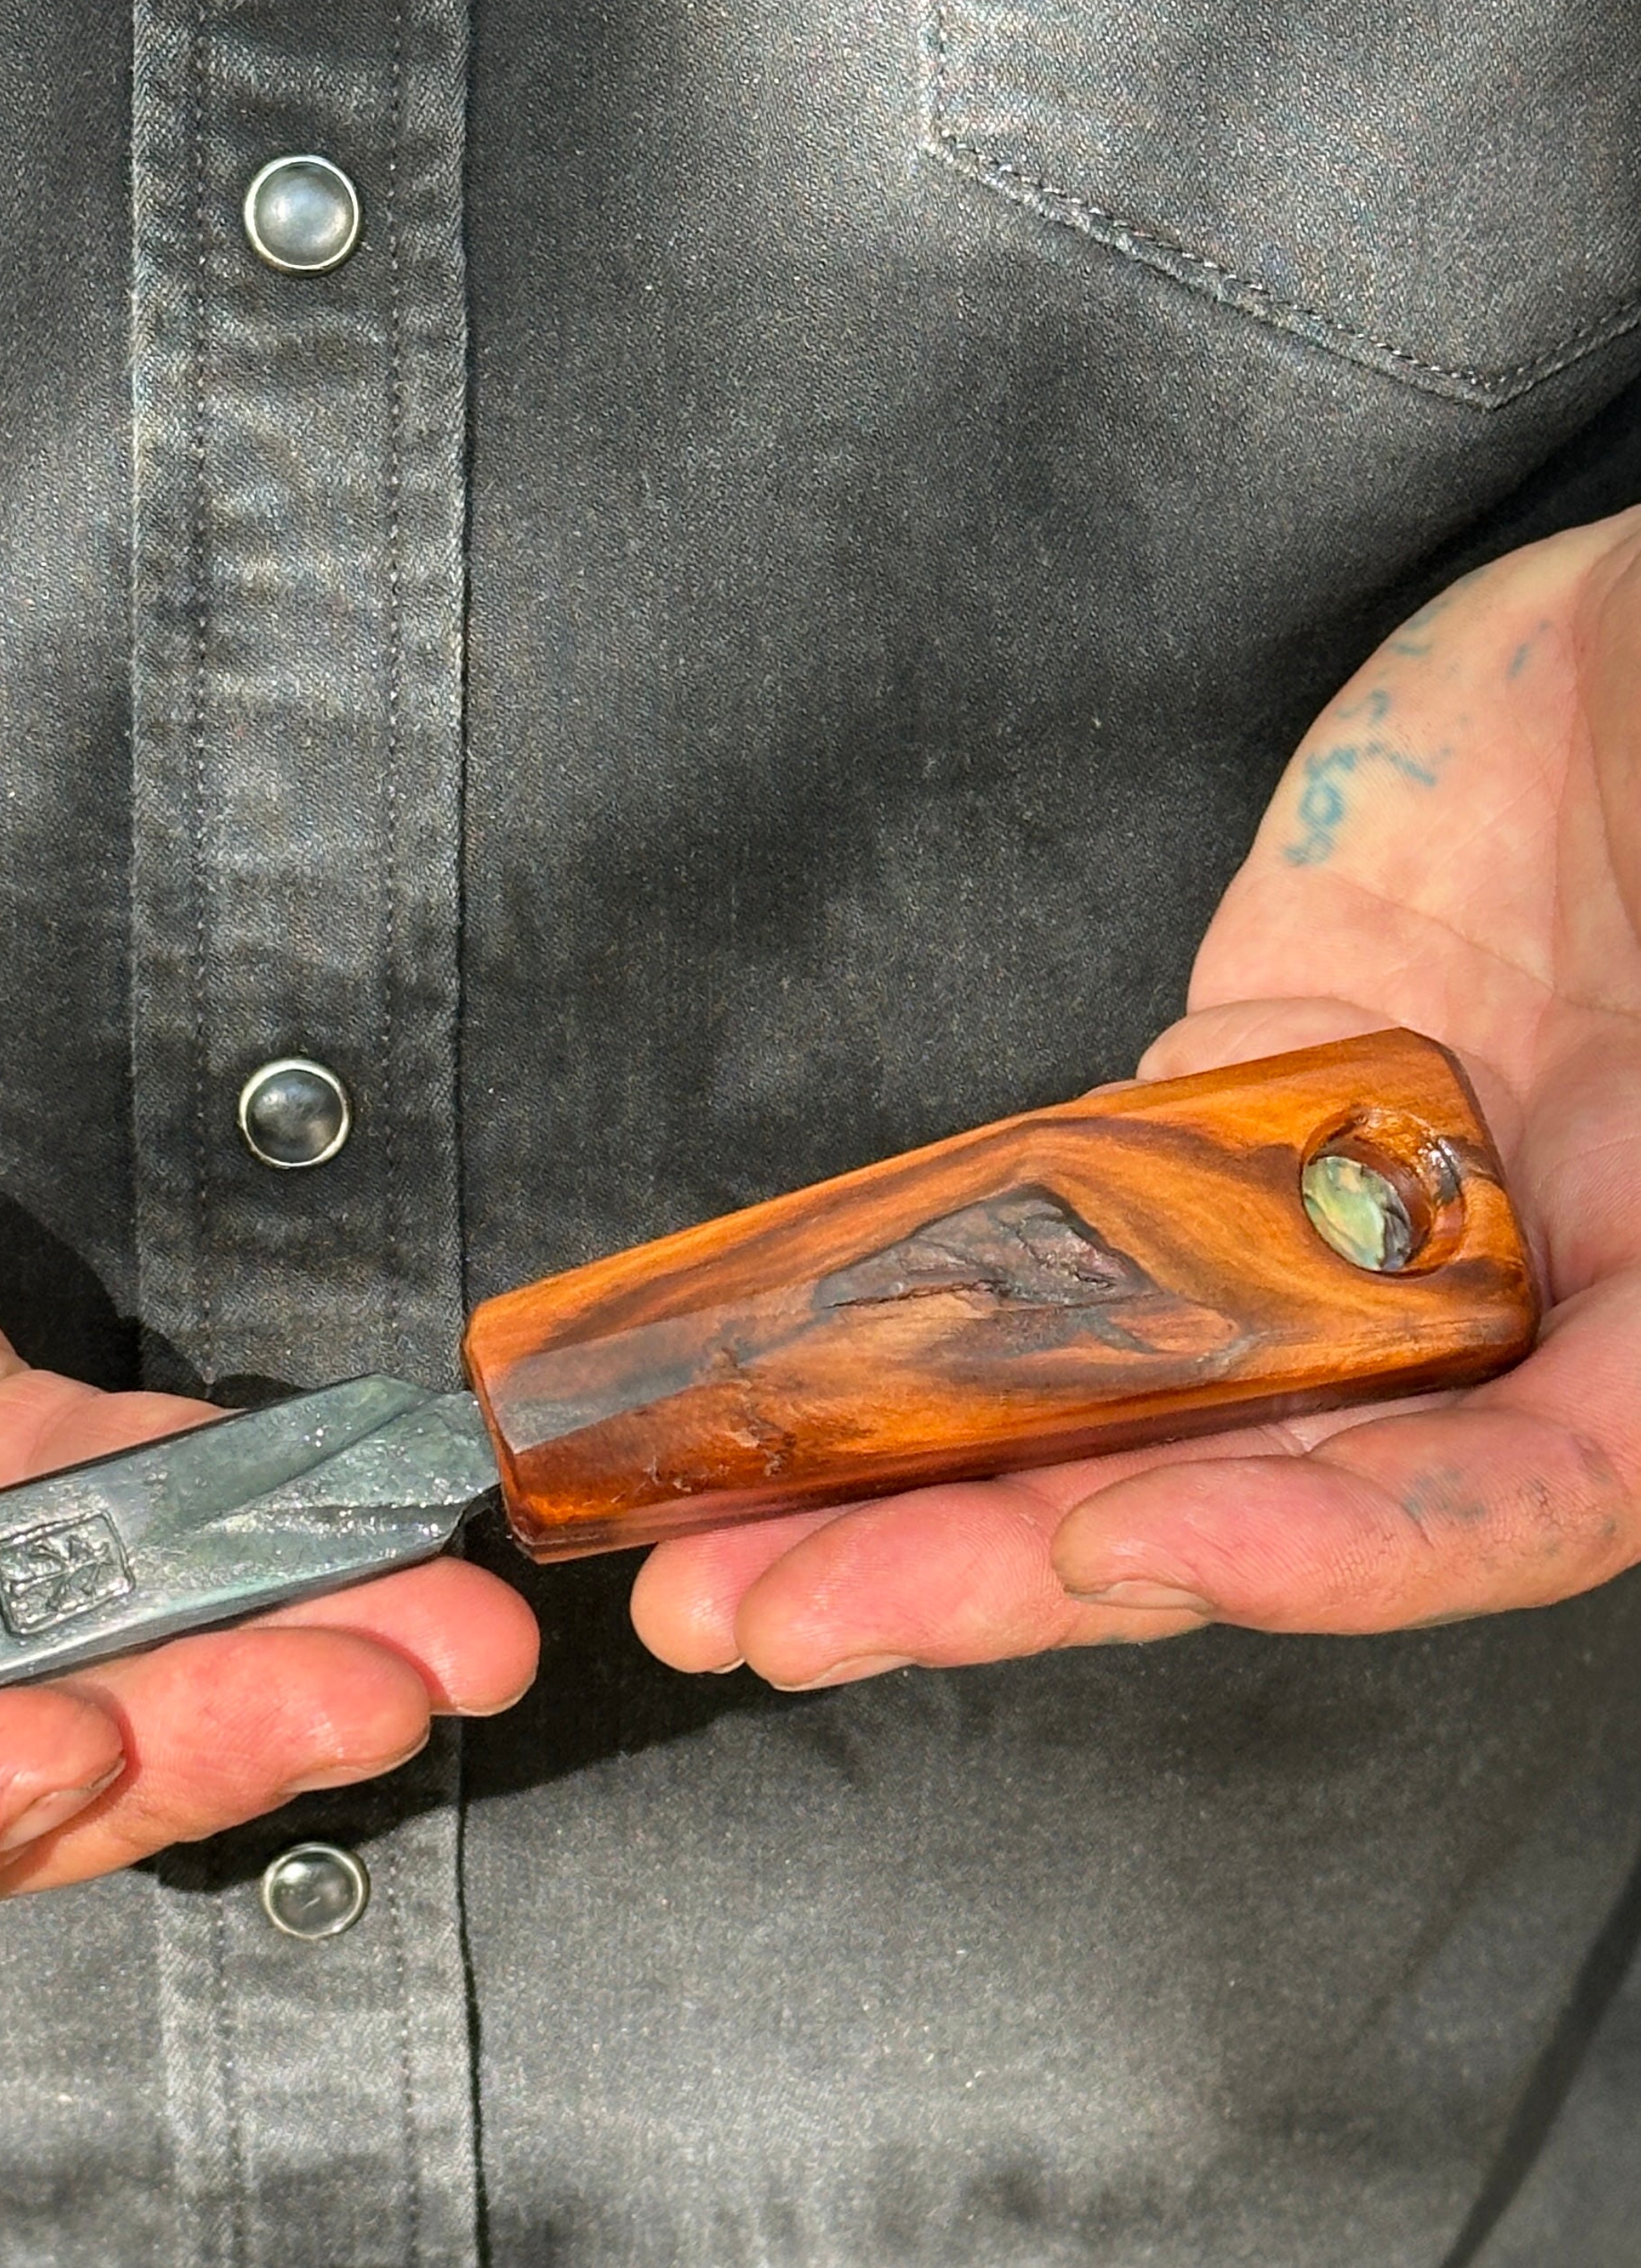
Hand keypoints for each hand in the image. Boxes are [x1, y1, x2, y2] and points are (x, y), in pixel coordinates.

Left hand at [634, 508, 1640, 1686]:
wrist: (1640, 652)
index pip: (1510, 1506)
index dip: (1323, 1555)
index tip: (1116, 1542)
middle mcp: (1491, 1315)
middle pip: (1240, 1500)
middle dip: (1003, 1573)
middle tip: (794, 1615)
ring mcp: (1328, 1236)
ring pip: (1114, 1407)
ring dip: (909, 1495)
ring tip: (719, 1561)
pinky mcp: (1211, 1144)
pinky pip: (1050, 1256)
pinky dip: (914, 1332)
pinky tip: (772, 1389)